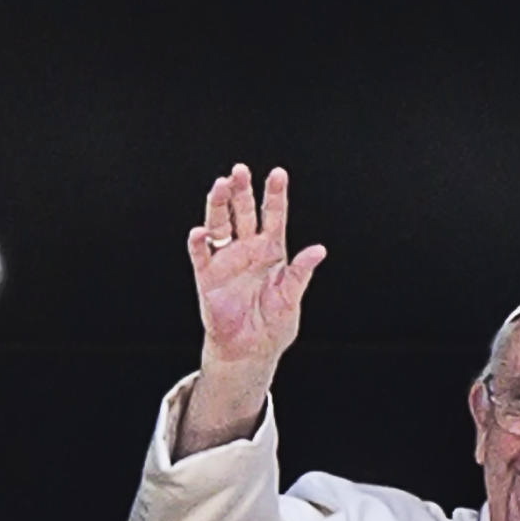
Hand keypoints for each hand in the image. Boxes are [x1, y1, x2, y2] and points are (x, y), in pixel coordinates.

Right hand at [177, 164, 325, 455]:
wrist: (250, 350)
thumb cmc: (274, 324)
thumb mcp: (291, 298)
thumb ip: (300, 273)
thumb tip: (319, 250)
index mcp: (272, 250)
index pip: (274, 215)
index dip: (275, 195)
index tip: (278, 174)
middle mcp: (248, 249)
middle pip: (244, 212)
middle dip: (242, 191)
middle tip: (240, 170)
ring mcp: (227, 260)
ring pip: (220, 224)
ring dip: (218, 205)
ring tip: (219, 186)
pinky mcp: (208, 276)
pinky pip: (201, 254)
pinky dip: (199, 242)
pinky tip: (200, 232)